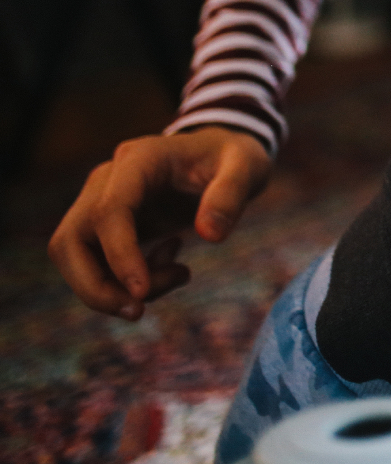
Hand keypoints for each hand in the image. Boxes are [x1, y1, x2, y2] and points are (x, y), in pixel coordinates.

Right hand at [48, 126, 271, 319]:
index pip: (109, 211)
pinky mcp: (105, 226)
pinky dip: (127, 281)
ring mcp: (99, 202)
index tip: (142, 292)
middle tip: (140, 311)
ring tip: (178, 276)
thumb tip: (210, 235)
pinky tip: (173, 265)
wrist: (222, 153)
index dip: (119, 254)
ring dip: (112, 288)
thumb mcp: (248, 166)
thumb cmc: (235, 157)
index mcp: (139, 159)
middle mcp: (107, 179)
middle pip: (69, 241)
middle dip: (96, 287)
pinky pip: (95, 264)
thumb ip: (231, 194)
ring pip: (74, 258)